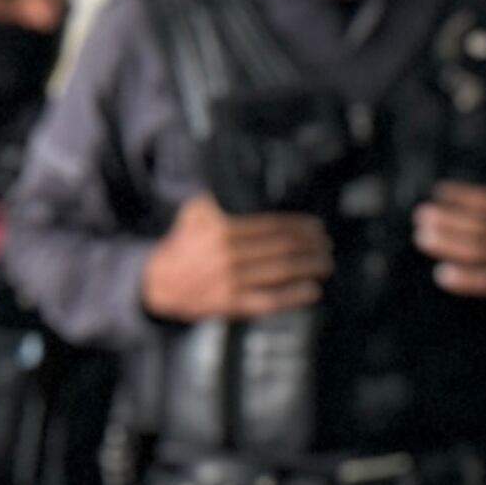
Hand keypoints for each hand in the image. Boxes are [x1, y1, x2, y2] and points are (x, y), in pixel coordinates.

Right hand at [143, 191, 328, 321]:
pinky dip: (294, 296)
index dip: (300, 227)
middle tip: (326, 245)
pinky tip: (312, 290)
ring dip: (310, 267)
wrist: (158, 282)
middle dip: (311, 246)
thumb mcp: (192, 214)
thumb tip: (229, 181)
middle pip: (282, 248)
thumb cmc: (184, 246)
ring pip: (281, 272)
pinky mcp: (231, 304)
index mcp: (222, 230)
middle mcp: (228, 255)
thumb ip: (213, 198)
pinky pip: (269, 300)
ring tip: (325, 263)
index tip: (318, 228)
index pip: (272, 226)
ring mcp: (231, 280)